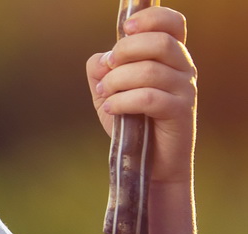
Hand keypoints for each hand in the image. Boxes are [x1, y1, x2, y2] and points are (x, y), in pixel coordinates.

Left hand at [86, 6, 195, 185]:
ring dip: (118, 81)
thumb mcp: (110, 96)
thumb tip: (99, 59)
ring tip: (104, 95)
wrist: (149, 165)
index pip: (172, 23)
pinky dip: (122, 101)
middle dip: (125, 52)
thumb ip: (102, 74)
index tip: (125, 28)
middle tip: (107, 70)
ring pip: (151, 70)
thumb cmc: (132, 126)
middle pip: (159, 43)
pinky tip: (109, 108)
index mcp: (170, 57)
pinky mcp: (180, 112)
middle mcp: (183, 68)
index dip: (151, 18)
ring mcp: (184, 89)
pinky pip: (149, 98)